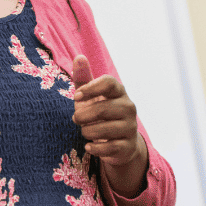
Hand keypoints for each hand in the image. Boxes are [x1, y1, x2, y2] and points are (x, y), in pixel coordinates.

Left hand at [71, 55, 146, 193]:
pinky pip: (109, 148)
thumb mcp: (91, 96)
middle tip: (75, 118)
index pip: (109, 82)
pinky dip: (95, 148)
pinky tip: (89, 147)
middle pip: (103, 108)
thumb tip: (79, 57)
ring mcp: (130, 127)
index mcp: (119, 92)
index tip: (76, 97)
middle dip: (84, 115)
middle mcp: (128, 108)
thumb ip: (84, 78)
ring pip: (105, 129)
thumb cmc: (101, 114)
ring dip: (88, 132)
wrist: (120, 143)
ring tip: (85, 131)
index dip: (90, 88)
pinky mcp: (128, 146)